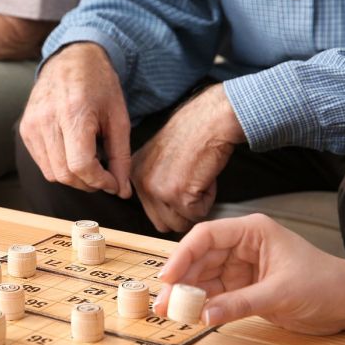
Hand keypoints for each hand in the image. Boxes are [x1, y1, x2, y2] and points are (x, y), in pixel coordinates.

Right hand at [20, 42, 131, 197]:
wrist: (72, 58)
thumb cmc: (100, 85)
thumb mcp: (119, 118)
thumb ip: (121, 156)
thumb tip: (122, 191)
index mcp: (74, 113)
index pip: (81, 165)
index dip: (100, 181)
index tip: (113, 182)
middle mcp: (47, 120)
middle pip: (65, 174)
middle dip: (88, 183)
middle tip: (104, 176)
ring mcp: (31, 125)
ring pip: (51, 173)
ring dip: (74, 178)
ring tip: (90, 164)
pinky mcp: (24, 129)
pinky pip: (41, 163)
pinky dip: (59, 167)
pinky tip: (73, 154)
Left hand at [131, 84, 244, 232]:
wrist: (208, 121)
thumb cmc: (193, 135)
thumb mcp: (160, 157)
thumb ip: (155, 181)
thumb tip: (163, 211)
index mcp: (135, 173)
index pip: (151, 211)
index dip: (173, 204)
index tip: (183, 185)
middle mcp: (141, 182)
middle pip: (163, 223)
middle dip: (183, 212)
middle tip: (194, 185)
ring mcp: (158, 190)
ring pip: (180, 224)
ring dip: (196, 207)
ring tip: (199, 179)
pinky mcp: (178, 195)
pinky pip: (198, 215)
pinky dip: (208, 200)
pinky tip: (206, 177)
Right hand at [153, 214, 344, 334]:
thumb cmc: (324, 284)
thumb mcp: (280, 292)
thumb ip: (240, 303)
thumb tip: (204, 314)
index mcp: (251, 231)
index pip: (207, 236)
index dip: (183, 254)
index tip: (168, 276)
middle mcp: (241, 245)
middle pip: (200, 257)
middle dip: (180, 279)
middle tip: (163, 301)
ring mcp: (240, 266)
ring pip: (204, 277)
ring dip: (187, 294)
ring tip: (169, 311)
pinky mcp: (242, 286)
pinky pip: (215, 293)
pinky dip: (202, 304)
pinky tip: (189, 314)